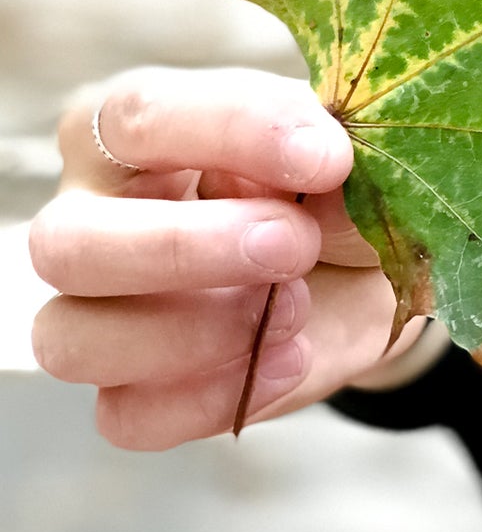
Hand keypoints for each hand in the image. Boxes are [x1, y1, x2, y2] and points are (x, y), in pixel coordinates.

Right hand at [28, 66, 429, 448]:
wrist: (366, 269)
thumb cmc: (331, 186)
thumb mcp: (343, 151)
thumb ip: (326, 151)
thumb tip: (319, 167)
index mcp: (131, 126)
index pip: (137, 116)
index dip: (233, 132)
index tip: (327, 157)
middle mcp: (89, 214)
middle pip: (66, 243)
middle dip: (185, 249)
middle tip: (295, 245)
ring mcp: (96, 310)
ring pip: (71, 340)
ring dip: (193, 331)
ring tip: (294, 306)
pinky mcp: (131, 390)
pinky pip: (128, 415)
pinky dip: (217, 395)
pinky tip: (290, 357)